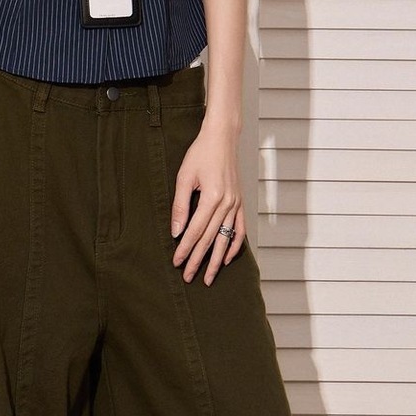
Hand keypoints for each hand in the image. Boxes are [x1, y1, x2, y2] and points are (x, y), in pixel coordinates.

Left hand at [170, 123, 245, 283]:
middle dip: (198, 260)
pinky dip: (233, 246)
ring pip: (225, 239)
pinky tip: (225, 258)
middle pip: (210, 239)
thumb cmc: (200, 154)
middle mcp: (227, 204)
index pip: (195, 231)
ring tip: (209, 277)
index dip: (185, 248)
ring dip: (216, 260)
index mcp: (212, 198)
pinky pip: (239, 229)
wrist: (222, 139)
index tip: (177, 262)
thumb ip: (180, 206)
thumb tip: (175, 232)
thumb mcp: (184, 177)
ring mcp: (236, 204)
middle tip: (188, 277)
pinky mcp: (239, 202)